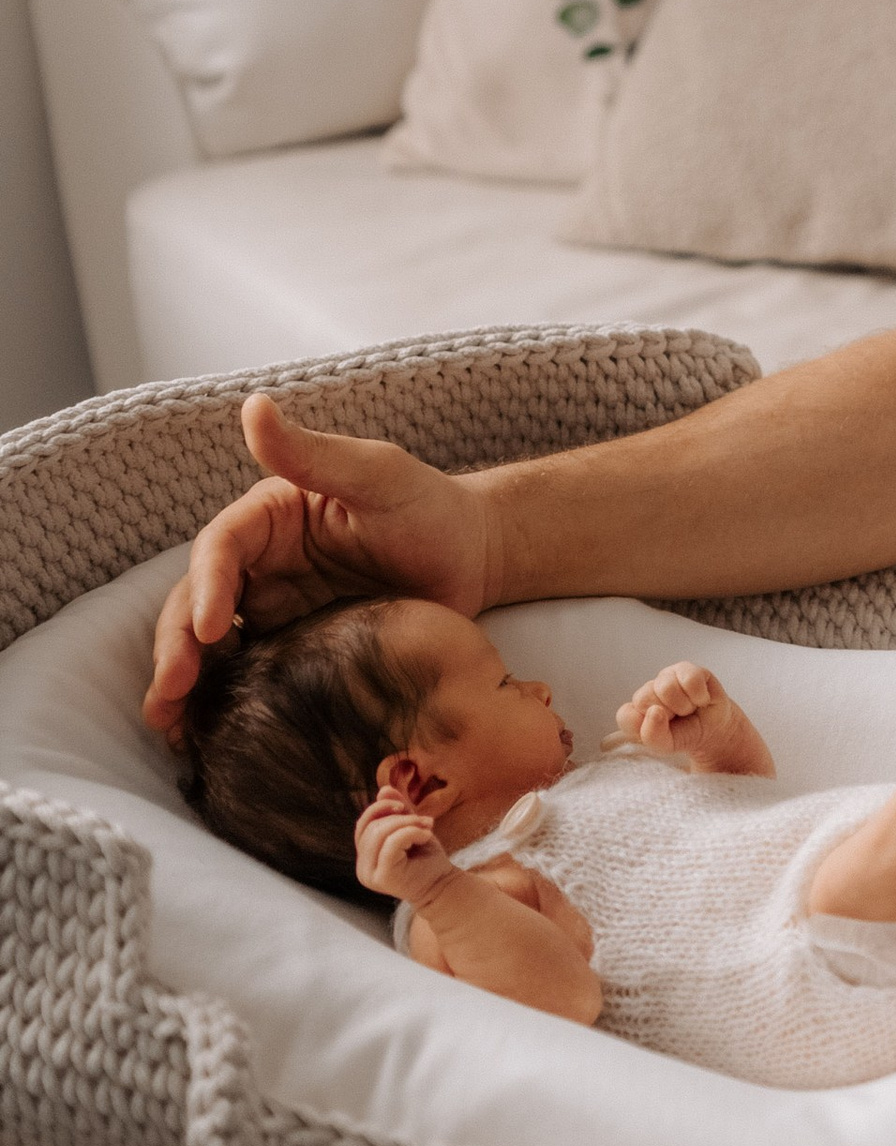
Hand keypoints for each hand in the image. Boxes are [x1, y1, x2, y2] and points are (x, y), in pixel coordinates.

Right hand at [147, 396, 494, 736]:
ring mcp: (273, 612)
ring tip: (170, 725)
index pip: (220, 549)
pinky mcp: (293, 653)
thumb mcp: (376, 474)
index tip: (210, 630)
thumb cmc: (431, 506)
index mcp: (269, 517)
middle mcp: (259, 565)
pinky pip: (248, 679)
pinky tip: (207, 739)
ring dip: (185, 683)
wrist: (477, 560)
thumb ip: (314, 453)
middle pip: (199, 603)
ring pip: (212, 647)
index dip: (205, 588)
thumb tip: (254, 406)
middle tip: (168, 695)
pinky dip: (222, 705)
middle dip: (177, 647)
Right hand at [354, 793, 451, 905]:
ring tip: (426, 827)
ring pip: (379, 832)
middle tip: (425, 821)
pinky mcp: (382, 877)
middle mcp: (362, 868)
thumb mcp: (410, 827)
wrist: (443, 885)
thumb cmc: (426, 858)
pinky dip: (411, 832)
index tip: (406, 807)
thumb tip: (384, 789)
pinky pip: (391, 843)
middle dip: (399, 817)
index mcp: (365, 856)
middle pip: (370, 826)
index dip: (382, 808)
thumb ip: (396, 810)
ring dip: (407, 823)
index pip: (363, 824)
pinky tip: (427, 836)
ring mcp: (369, 874)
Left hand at [618, 662, 729, 754]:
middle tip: (678, 719)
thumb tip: (655, 711)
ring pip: (665, 687)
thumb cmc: (686, 734)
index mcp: (636, 711)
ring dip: (684, 705)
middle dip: (666, 715)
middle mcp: (648, 691)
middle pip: (643, 699)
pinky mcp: (687, 669)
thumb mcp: (667, 745)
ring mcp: (666, 677)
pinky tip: (700, 699)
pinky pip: (689, 679)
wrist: (715, 729)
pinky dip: (699, 696)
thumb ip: (653, 736)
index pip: (625, 715)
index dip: (643, 726)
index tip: (661, 731)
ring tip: (689, 709)